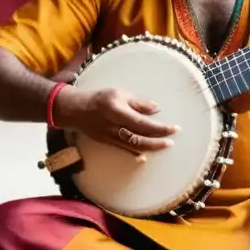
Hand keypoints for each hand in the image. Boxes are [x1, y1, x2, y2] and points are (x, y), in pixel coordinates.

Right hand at [55, 87, 179, 157]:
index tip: (174, 128)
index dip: (160, 128)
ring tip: (164, 145)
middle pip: (140, 138)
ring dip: (151, 147)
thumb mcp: (118, 94)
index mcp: (118, 112)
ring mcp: (110, 137)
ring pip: (134, 146)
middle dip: (158, 140)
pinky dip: (135, 153)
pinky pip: (124, 149)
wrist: (75, 110)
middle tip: (172, 139)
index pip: (144, 123)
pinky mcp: (107, 142)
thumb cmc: (99, 98)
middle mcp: (115, 127)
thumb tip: (156, 109)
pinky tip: (145, 155)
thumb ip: (137, 103)